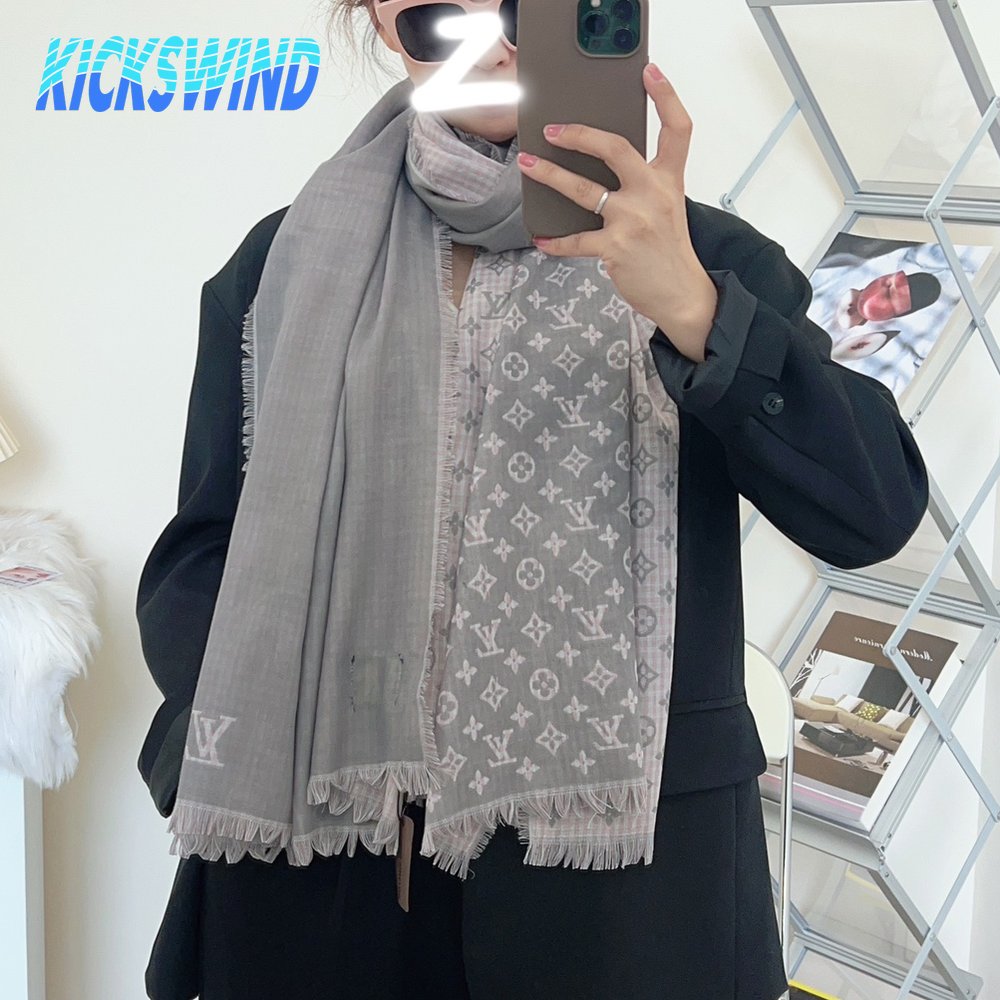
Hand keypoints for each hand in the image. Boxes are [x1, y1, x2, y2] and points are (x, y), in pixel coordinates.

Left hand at [516, 63, 717, 362]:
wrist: (681, 294)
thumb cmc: (669, 250)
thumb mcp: (667, 207)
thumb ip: (644, 183)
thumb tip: (602, 167)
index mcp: (669, 180)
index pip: (677, 129)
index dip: (666, 96)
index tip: (649, 72)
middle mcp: (652, 194)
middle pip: (615, 148)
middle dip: (580, 135)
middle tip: (552, 130)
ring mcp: (632, 220)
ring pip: (583, 190)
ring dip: (550, 175)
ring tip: (528, 164)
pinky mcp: (614, 248)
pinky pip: (575, 240)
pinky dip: (556, 241)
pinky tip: (542, 239)